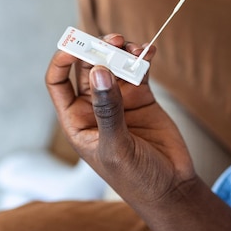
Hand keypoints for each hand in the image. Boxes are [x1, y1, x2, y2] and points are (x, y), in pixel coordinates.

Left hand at [46, 34, 230, 230]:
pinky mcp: (142, 96)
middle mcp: (94, 106)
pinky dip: (143, 58)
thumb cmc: (136, 179)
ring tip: (134, 48)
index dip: (62, 60)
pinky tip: (150, 51)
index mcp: (77, 120)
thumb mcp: (116, 147)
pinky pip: (138, 70)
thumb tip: (99, 72)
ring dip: (122, 51)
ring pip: (113, 64)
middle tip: (114, 41)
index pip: (58, 82)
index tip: (75, 45)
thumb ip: (108, 110)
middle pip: (88, 67)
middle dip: (98, 50)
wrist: (172, 189)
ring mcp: (119, 100)